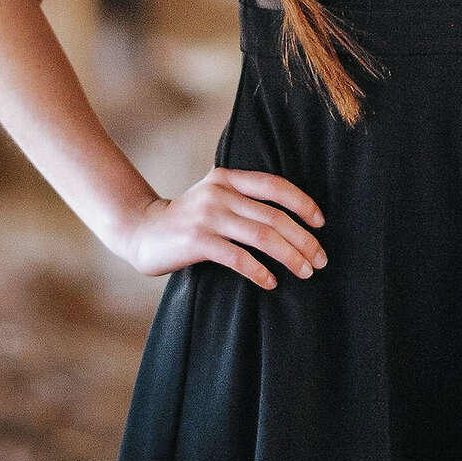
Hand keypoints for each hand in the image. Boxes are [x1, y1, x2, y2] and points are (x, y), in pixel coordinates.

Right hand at [120, 166, 326, 287]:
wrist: (141, 230)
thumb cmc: (187, 219)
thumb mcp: (214, 197)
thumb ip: (243, 199)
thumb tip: (290, 220)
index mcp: (228, 178)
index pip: (275, 186)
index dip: (302, 204)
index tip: (320, 223)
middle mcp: (220, 192)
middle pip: (274, 216)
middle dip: (303, 239)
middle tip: (320, 259)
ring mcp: (208, 216)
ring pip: (262, 236)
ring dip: (290, 256)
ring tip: (305, 271)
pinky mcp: (197, 241)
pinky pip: (238, 257)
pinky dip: (259, 271)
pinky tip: (271, 282)